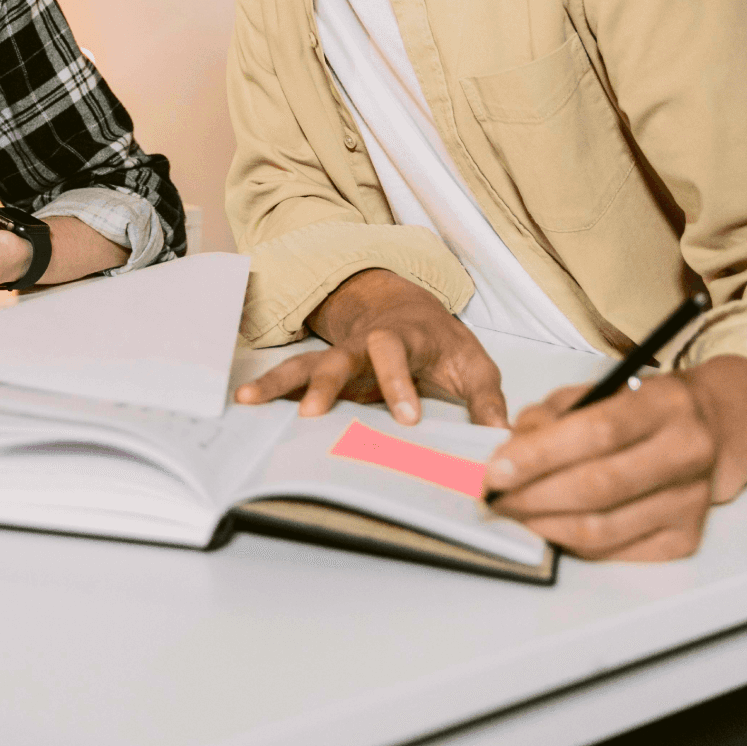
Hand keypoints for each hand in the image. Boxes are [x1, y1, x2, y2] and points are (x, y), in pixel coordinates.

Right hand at [235, 268, 508, 425]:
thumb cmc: (442, 344)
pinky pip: (291, 375)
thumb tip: (501, 437)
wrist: (407, 308)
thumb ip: (486, 399)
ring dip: (280, 382)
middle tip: (314, 413)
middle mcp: (364, 343)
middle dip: (327, 383)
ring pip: (306, 364)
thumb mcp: (473, 365)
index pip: (397, 353)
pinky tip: (245, 401)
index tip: (407, 418)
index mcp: (404, 337)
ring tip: (250, 400)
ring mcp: (339, 355)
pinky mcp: (323, 369)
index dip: (400, 383)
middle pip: (341, 356)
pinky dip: (268, 387)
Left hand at [481, 355, 746, 560]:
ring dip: (545, 524)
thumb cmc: (643, 408)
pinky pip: (614, 550)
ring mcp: (690, 502)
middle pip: (598, 486)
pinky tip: (549, 525)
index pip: (596, 432)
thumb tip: (509, 450)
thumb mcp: (598, 390)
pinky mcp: (685, 539)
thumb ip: (552, 414)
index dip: (539, 455)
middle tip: (493, 496)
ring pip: (602, 528)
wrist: (711, 431)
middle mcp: (686, 453)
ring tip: (513, 512)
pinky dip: (571, 542)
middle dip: (532, 496)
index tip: (495, 469)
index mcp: (666, 404)